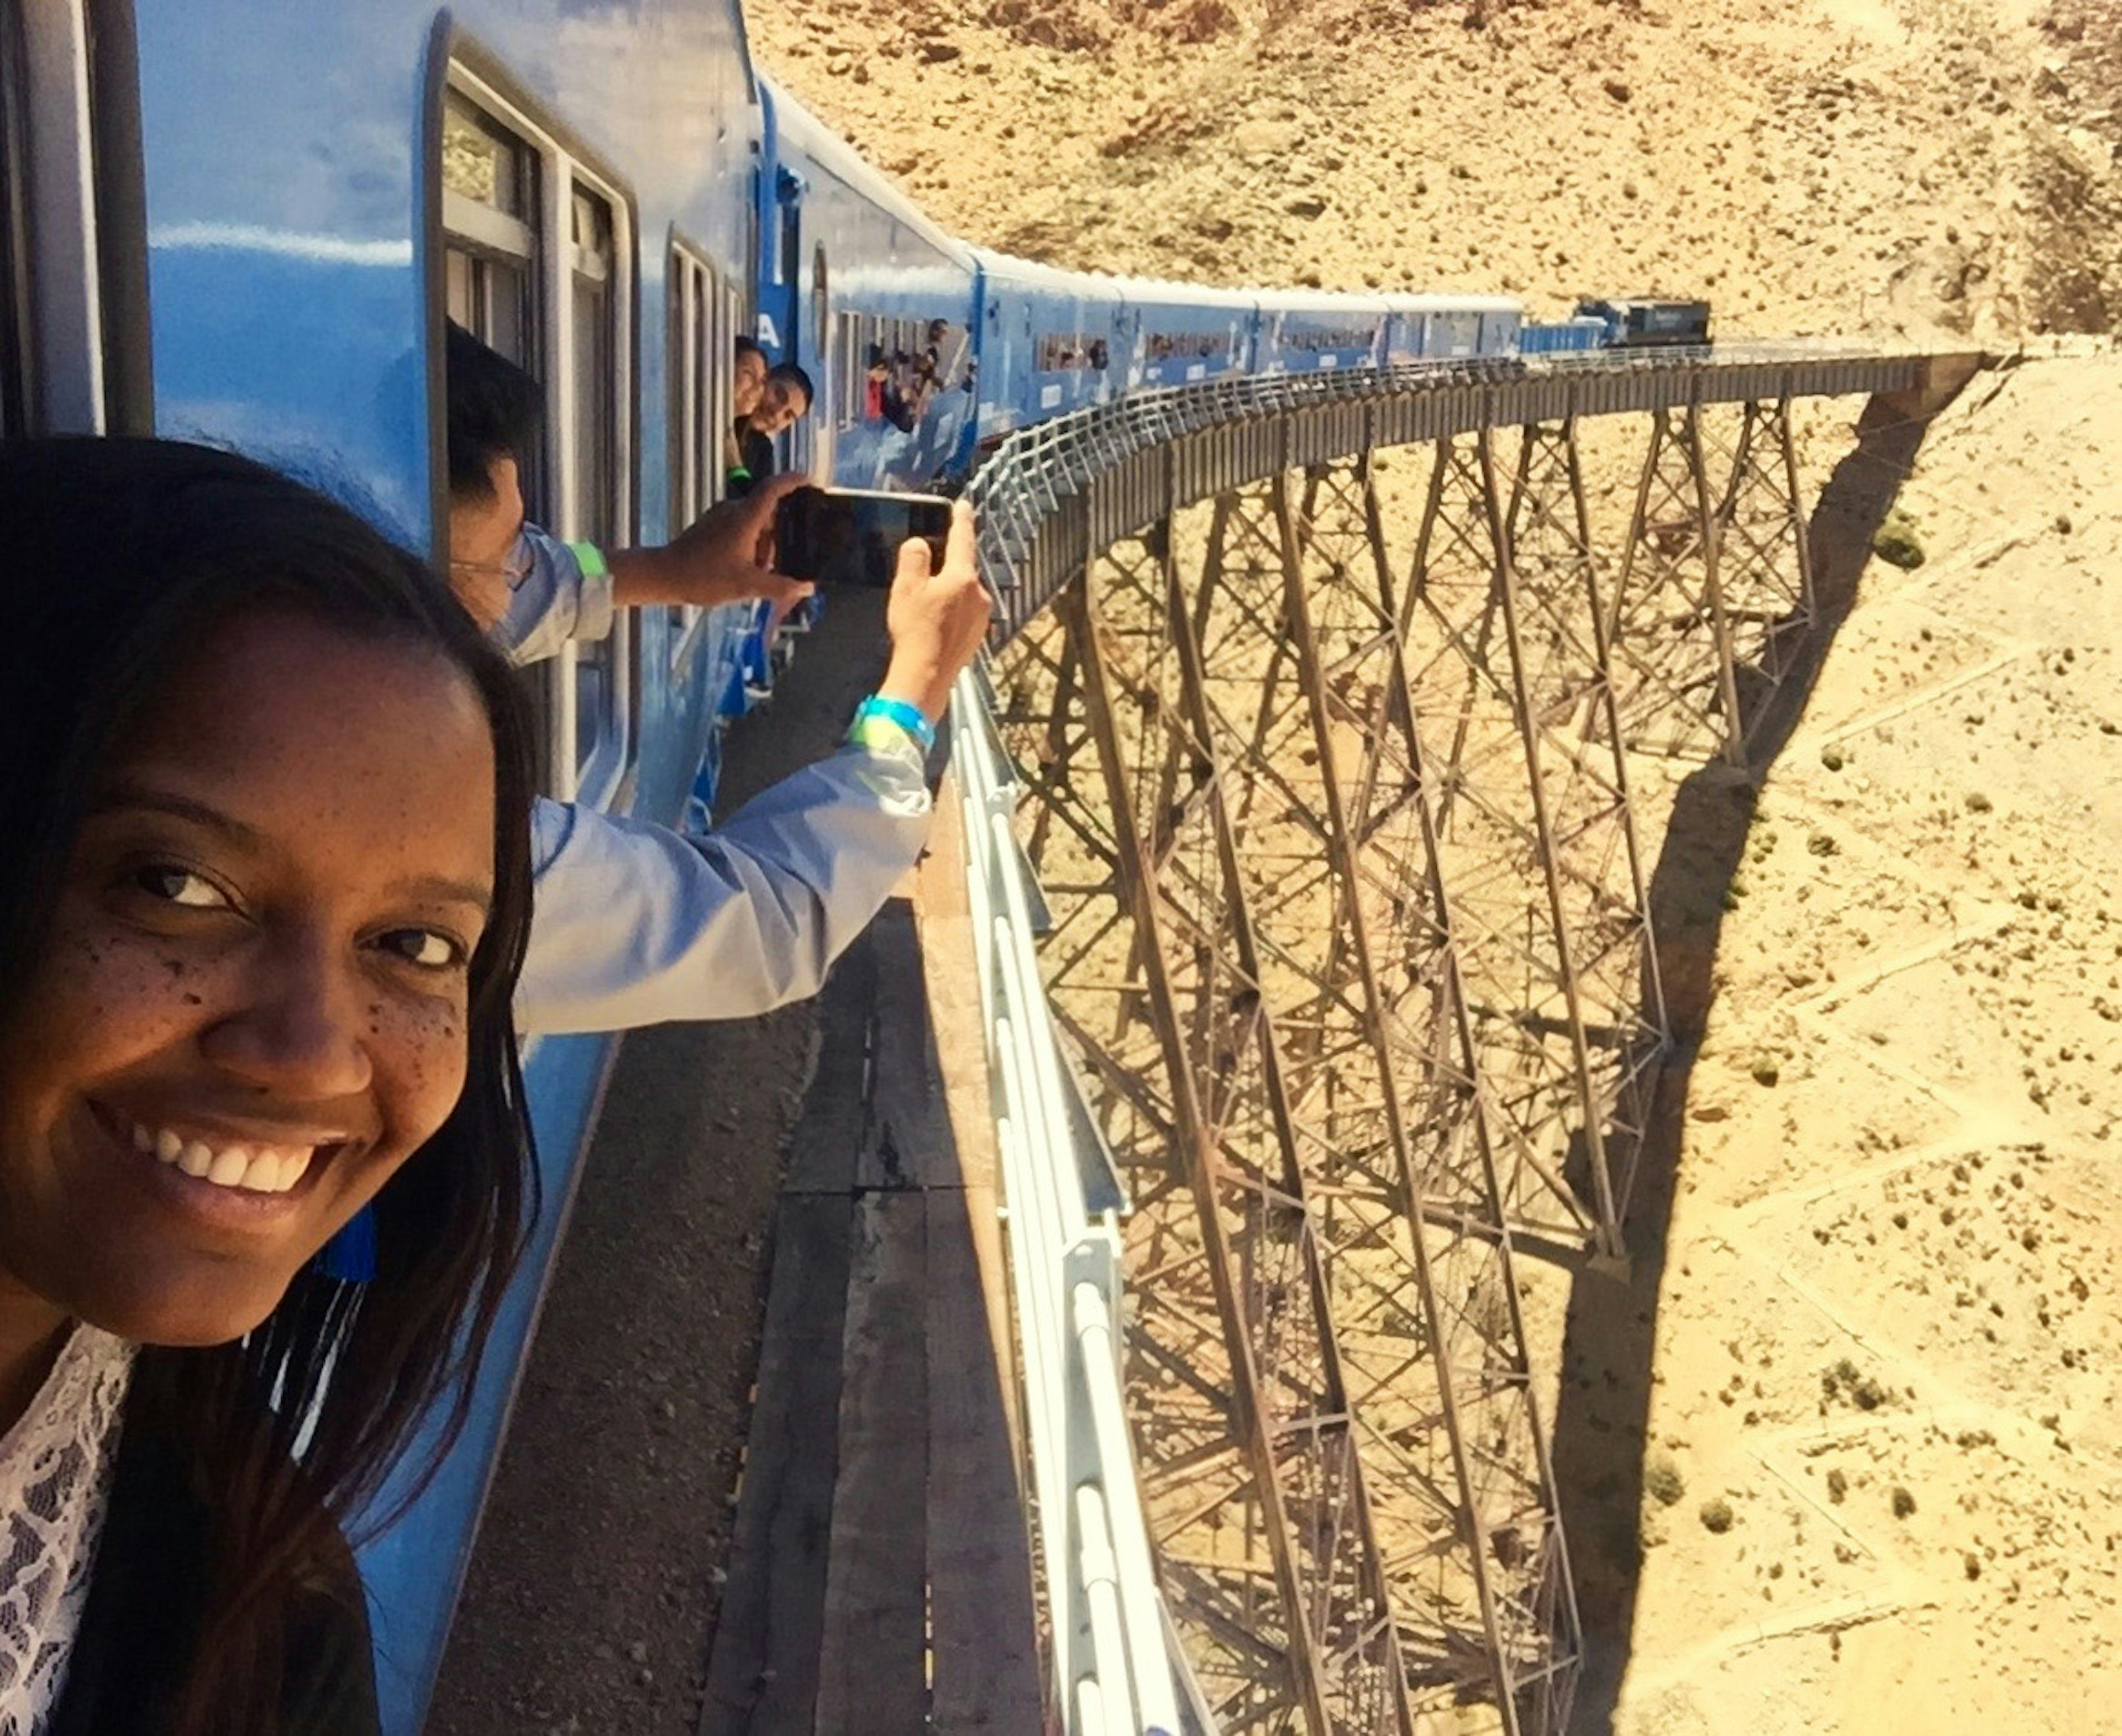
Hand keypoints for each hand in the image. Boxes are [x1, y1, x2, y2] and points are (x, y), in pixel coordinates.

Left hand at [609, 472, 815, 615]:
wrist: (664, 576)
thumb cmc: (704, 577)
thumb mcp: (747, 586)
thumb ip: (780, 586)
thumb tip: (806, 588)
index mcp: (744, 518)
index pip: (773, 489)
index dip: (792, 481)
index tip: (808, 480)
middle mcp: (732, 511)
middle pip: (766, 512)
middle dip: (778, 535)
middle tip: (782, 561)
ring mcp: (719, 517)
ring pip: (752, 522)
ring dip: (762, 544)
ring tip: (759, 572)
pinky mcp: (710, 526)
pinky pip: (738, 528)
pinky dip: (748, 544)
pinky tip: (744, 569)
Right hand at [877, 499, 989, 723]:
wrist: (926, 676)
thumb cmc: (916, 632)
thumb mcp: (906, 586)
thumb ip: (914, 557)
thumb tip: (920, 545)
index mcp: (962, 577)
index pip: (962, 539)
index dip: (961, 520)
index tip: (964, 506)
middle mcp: (978, 595)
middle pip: (961, 570)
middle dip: (944, 569)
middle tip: (921, 579)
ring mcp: (980, 618)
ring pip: (962, 594)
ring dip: (946, 594)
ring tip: (922, 610)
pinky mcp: (975, 637)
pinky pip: (962, 615)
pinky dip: (948, 615)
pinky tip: (931, 626)